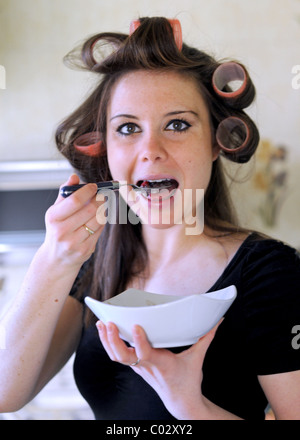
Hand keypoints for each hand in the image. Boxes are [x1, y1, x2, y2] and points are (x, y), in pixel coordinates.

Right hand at [42, 174, 102, 267]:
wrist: (57, 259)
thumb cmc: (57, 230)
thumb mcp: (55, 212)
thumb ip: (65, 193)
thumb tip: (74, 177)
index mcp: (53, 218)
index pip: (75, 200)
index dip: (88, 191)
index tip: (94, 186)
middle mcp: (62, 231)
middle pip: (89, 210)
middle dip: (99, 199)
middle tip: (103, 194)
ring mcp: (74, 242)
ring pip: (98, 220)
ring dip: (103, 210)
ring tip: (102, 205)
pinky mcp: (85, 250)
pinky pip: (100, 230)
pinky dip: (102, 222)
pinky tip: (99, 218)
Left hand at [96, 319, 221, 419]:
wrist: (180, 401)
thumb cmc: (188, 380)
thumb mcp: (197, 359)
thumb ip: (206, 338)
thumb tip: (218, 321)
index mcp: (161, 363)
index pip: (146, 354)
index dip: (139, 341)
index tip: (136, 326)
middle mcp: (146, 366)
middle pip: (123, 356)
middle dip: (113, 340)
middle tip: (109, 322)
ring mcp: (138, 367)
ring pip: (116, 356)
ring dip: (106, 340)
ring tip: (101, 323)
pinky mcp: (135, 366)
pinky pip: (117, 356)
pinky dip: (108, 344)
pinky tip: (104, 330)